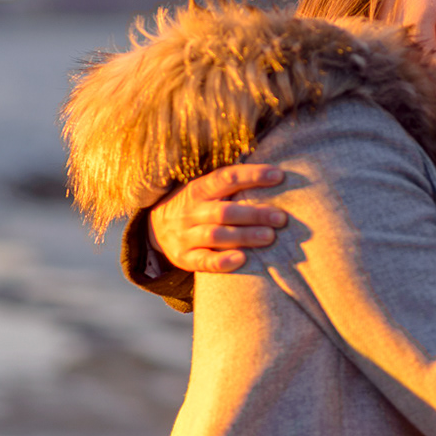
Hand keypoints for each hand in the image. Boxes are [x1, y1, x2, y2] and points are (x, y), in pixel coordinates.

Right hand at [149, 165, 287, 272]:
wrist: (155, 227)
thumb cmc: (196, 206)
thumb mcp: (206, 190)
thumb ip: (232, 185)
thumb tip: (277, 174)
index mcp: (199, 189)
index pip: (226, 178)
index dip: (252, 175)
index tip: (279, 175)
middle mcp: (190, 211)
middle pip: (224, 211)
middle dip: (254, 214)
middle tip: (281, 218)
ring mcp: (185, 235)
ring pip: (215, 235)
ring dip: (244, 236)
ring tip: (270, 236)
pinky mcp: (183, 258)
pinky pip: (202, 261)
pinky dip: (222, 262)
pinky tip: (242, 259)